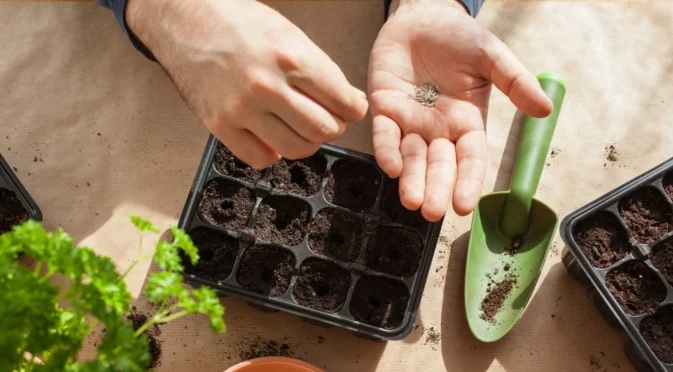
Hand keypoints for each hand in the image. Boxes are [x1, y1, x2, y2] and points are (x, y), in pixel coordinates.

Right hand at [127, 0, 367, 168]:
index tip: (349, 109)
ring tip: (298, 127)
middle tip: (324, 117)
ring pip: (296, 149)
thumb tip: (351, 102)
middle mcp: (267, 86)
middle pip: (324, 130)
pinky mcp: (220, 125)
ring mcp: (242, 109)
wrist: (186, 18)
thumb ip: (323, 70)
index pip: (344, 103)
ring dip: (305, 142)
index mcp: (291, 58)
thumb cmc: (238, 22)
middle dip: (331, 126)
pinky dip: (272, 152)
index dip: (352, 110)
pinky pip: (261, 158)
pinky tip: (270, 134)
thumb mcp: (290, 34)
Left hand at [369, 0, 551, 220]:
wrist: (422, 16)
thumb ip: (514, 82)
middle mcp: (438, 129)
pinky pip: (384, 134)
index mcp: (467, 123)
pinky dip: (387, 150)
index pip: (470, 159)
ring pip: (411, 157)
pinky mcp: (384, 108)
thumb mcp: (492, 57)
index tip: (465, 206)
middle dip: (436, 189)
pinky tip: (391, 167)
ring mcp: (410, 121)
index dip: (468, 182)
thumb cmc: (459, 37)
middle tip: (433, 212)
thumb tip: (545, 109)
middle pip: (439, 165)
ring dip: (410, 180)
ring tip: (411, 201)